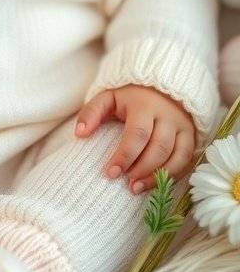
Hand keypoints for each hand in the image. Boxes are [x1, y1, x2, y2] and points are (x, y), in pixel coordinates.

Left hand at [74, 84, 195, 193]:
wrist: (160, 83)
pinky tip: (157, 183)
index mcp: (144, 104)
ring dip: (158, 175)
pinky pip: (186, 158)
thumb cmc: (129, 95)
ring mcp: (182, 125)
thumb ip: (92, 112)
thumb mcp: (108, 97)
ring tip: (137, 188)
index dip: (124, 156)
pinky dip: (173, 174)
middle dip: (142, 169)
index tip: (110, 173)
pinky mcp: (191, 134)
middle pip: (158, 147)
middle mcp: (167, 115)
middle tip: (126, 184)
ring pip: (176, 155)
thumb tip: (79, 134)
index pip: (137, 134)